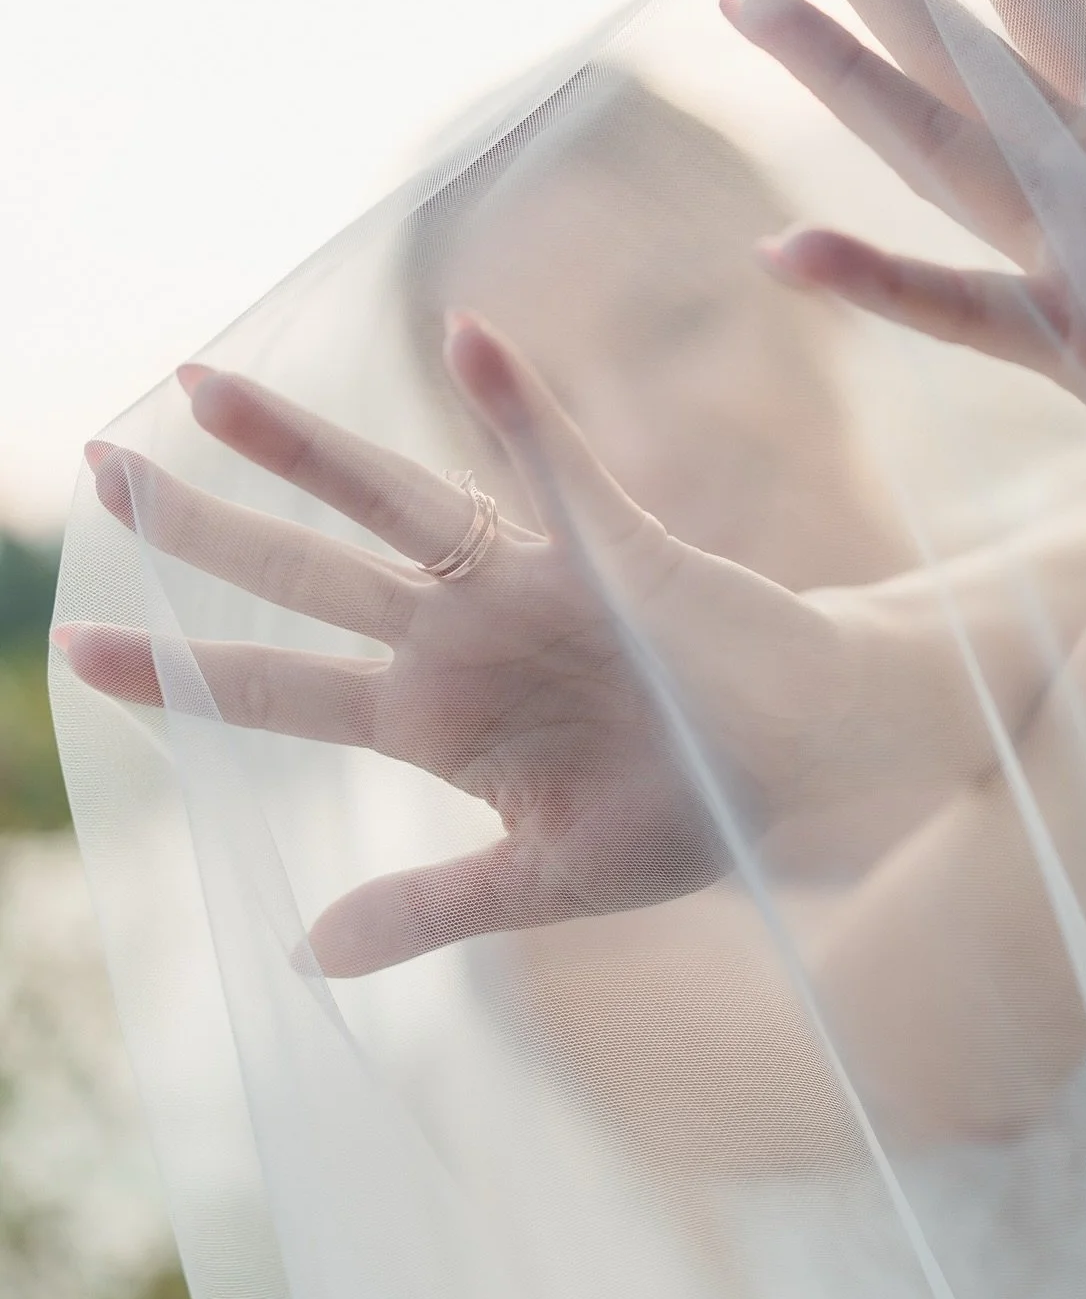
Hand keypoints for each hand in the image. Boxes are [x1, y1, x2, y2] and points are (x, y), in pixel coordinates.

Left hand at [56, 319, 845, 972]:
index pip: (280, 690)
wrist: (797, 761)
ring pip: (400, 505)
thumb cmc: (678, 812)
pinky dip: (520, 409)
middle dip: (207, 528)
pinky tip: (467, 341)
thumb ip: (430, 907)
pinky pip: (560, 470)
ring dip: (309, 451)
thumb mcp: (544, 884)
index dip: (182, 669)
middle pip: (311, 575)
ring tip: (210, 390)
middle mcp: (462, 640)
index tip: (76, 643)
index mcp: (435, 722)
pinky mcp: (615, 553)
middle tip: (98, 469)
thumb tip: (304, 957)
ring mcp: (531, 589)